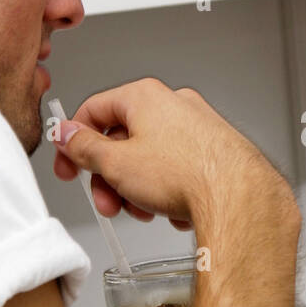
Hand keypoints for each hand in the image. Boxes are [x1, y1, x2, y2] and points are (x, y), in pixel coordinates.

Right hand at [51, 79, 275, 229]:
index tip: (69, 166)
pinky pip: (176, 170)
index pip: (94, 110)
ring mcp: (197, 128)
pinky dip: (166, 190)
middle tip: (107, 202)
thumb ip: (84, 148)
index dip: (74, 141)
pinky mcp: (213, 152)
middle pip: (123, 139)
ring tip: (143, 210)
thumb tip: (67, 135)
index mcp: (145, 96)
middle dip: (109, 177)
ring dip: (136, 188)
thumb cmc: (186, 173)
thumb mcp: (116, 164)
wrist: (238, 197)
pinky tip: (171, 209)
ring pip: (149, 159)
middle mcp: (173, 105)